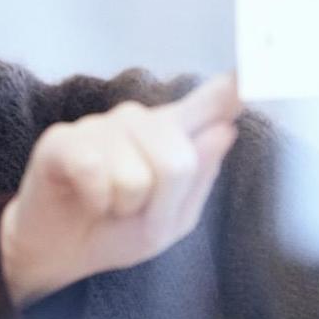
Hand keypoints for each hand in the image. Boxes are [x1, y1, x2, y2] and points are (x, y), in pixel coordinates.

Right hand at [0, 73, 242, 306]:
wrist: (58, 254)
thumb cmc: (115, 231)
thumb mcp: (170, 221)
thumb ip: (199, 176)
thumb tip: (224, 130)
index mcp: (172, 137)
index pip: (212, 102)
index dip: (235, 85)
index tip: (259, 63)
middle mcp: (138, 120)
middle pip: (178, 159)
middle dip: (159, 203)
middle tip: (133, 210)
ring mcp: (101, 126)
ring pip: (136, 175)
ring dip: (122, 206)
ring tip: (107, 203)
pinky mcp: (63, 139)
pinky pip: (97, 173)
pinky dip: (95, 201)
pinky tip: (84, 197)